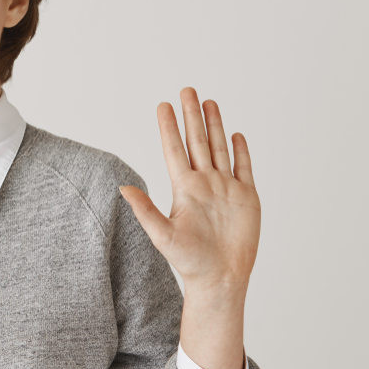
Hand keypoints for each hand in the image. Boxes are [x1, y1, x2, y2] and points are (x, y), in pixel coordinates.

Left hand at [120, 87, 259, 290]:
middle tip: (186, 90)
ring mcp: (226, 189)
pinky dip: (240, 151)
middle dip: (192, 116)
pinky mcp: (247, 198)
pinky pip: (244, 168)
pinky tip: (235, 135)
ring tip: (208, 102)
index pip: (175, 149)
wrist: (220, 278)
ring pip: (219, 149)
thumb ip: (145, 210)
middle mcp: (204, 184)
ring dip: (214, 126)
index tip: (162, 105)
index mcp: (184, 188)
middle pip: (197, 141)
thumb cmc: (189, 261)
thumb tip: (122, 188)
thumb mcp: (162, 235)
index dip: (169, 127)